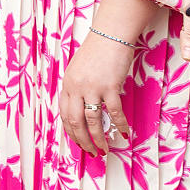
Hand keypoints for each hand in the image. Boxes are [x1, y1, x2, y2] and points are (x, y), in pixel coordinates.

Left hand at [60, 28, 137, 153]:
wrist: (109, 37)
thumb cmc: (95, 53)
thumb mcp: (77, 71)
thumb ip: (77, 90)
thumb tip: (82, 110)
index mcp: (66, 85)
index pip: (64, 115)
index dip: (71, 132)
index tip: (78, 143)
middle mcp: (76, 87)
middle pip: (75, 121)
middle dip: (83, 141)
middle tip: (91, 153)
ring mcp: (92, 88)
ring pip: (93, 121)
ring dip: (99, 139)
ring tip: (105, 149)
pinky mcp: (110, 87)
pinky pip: (114, 112)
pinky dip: (120, 125)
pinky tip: (124, 133)